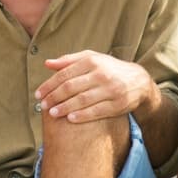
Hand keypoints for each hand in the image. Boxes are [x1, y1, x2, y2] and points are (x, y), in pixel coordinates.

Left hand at [35, 50, 158, 122]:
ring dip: (65, 108)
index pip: (65, 74)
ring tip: (53, 114)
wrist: (138, 81)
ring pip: (82, 100)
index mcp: (92, 61)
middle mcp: (102, 74)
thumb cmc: (109, 69)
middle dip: (54, 97)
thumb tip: (47, 64)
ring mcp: (111, 90)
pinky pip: (97, 111)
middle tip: (43, 106)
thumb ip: (69, 60)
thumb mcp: (92, 59)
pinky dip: (82, 116)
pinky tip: (70, 119)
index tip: (38, 94)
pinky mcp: (118, 104)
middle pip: (71, 87)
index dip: (49, 85)